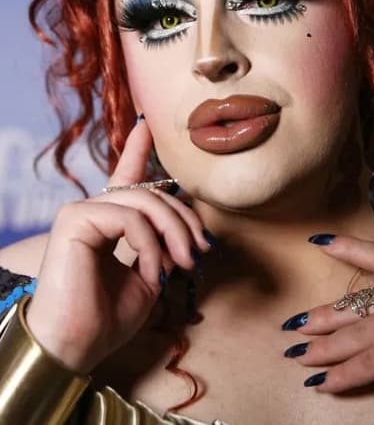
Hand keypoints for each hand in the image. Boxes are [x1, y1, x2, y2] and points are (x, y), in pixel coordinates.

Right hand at [25, 119, 212, 374]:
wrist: (76, 347)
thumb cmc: (107, 319)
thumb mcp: (149, 276)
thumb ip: (164, 246)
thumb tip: (188, 232)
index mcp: (107, 222)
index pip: (125, 178)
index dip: (137, 150)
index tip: (147, 126)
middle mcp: (92, 210)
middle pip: (150, 194)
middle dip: (183, 220)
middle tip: (200, 252)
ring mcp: (81, 211)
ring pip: (143, 202)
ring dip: (173, 233)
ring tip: (184, 263)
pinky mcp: (74, 219)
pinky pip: (129, 217)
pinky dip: (150, 244)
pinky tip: (154, 271)